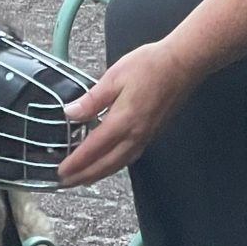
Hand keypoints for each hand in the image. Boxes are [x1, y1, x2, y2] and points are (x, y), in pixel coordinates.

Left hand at [58, 41, 202, 185]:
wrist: (185, 62)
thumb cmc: (152, 65)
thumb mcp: (114, 77)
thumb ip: (91, 99)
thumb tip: (71, 113)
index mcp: (122, 121)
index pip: (93, 149)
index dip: (76, 163)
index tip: (62, 171)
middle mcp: (135, 134)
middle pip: (105, 164)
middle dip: (84, 176)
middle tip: (67, 182)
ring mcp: (145, 136)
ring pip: (118, 164)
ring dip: (98, 175)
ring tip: (82, 180)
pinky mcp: (152, 134)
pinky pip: (129, 158)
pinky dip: (114, 166)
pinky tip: (108, 166)